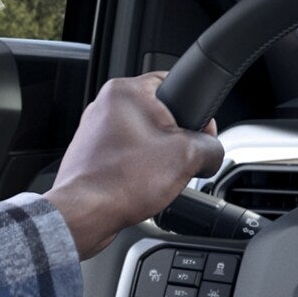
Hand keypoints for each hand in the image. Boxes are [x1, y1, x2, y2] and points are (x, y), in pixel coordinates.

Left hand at [44, 72, 224, 257]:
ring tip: (159, 175)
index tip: (202, 135)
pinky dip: (141, 167)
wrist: (86, 213)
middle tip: (182, 160)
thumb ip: (211, 146)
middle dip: (178, 139)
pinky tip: (143, 183)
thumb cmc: (123, 181)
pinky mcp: (93, 151)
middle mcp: (106, 105)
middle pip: (162, 114)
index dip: (198, 112)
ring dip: (160, 155)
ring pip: (147, 136)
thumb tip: (212, 152)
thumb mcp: (188, 157)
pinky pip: (130, 153)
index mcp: (126, 92)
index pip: (176, 83)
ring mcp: (96, 128)